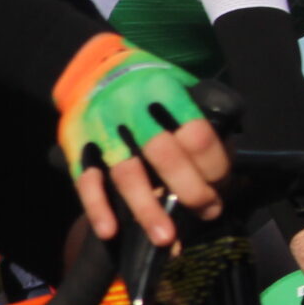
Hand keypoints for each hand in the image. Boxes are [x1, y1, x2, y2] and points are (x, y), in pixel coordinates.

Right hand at [53, 35, 228, 244]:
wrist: (92, 67)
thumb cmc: (147, 81)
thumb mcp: (179, 82)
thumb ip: (199, 116)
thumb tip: (227, 159)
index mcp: (163, 90)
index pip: (197, 134)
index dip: (215, 165)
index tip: (222, 183)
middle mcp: (130, 107)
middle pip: (165, 156)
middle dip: (191, 191)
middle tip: (207, 211)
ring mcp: (100, 128)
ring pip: (127, 173)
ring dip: (146, 209)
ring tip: (167, 238)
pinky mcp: (76, 144)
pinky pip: (86, 180)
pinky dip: (96, 207)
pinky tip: (110, 231)